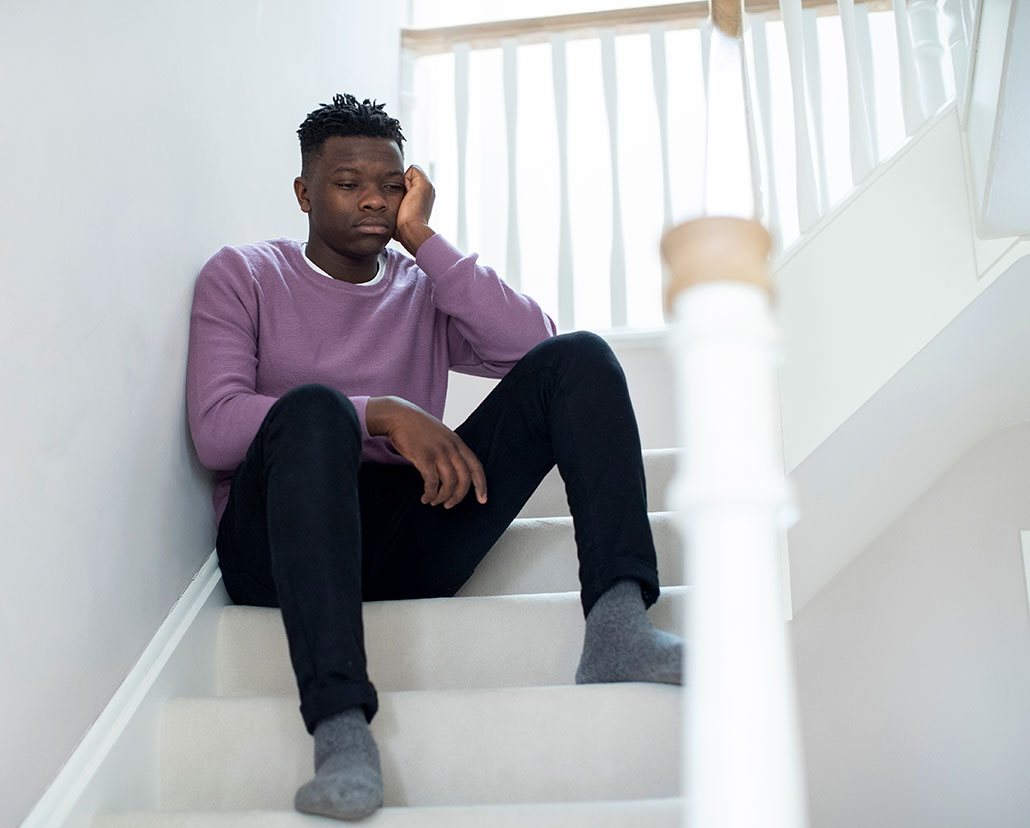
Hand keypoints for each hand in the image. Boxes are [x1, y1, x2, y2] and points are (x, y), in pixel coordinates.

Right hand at [366, 396, 486, 507]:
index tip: (482, 500)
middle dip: (458, 496)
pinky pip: (432, 482)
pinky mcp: (423, 457)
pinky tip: (425, 498)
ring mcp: (438, 452)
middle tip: (450, 505)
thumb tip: (454, 469)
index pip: (476, 467)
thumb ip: (450, 449)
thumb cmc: (417, 427)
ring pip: (449, 483)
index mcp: (458, 443)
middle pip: (464, 479)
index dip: (481, 485)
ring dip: (442, 497)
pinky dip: (430, 494)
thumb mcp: (441, 435)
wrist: (398, 415)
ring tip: (434, 501)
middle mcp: (451, 448)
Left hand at [394, 165, 436, 255]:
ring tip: (407, 199)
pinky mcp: (424, 183)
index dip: (403, 187)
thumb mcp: (399, 212)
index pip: (410, 181)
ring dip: (404, 183)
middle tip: (405, 201)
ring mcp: (428, 186)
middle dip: (404, 184)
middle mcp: (428, 190)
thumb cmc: (402, 227)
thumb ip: (398, 202)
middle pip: (410, 176)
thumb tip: (387, 196)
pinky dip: (406, 180)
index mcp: (424, 197)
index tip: (404, 203)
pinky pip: (412, 169)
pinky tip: (408, 194)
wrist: (411, 230)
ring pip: (411, 173)